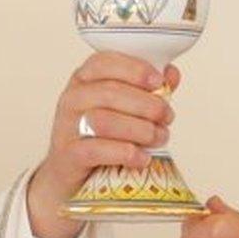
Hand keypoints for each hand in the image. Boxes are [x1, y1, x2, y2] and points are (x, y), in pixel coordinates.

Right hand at [27, 51, 178, 237]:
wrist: (73, 175)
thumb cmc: (102, 136)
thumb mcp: (125, 108)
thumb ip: (148, 89)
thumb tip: (171, 73)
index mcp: (85, 80)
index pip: (103, 62)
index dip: (134, 69)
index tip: (159, 81)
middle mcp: (73, 99)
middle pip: (109, 92)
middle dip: (147, 104)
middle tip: (167, 117)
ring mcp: (67, 127)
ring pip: (104, 120)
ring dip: (140, 129)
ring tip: (159, 138)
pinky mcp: (69, 155)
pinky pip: (97, 150)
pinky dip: (125, 153)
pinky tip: (142, 158)